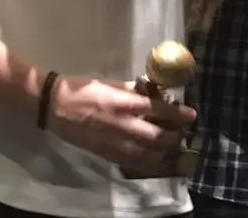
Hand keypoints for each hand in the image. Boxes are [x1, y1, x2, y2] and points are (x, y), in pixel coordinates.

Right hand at [45, 75, 196, 176]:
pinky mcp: (105, 154)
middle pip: (156, 137)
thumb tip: (155, 90)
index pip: (158, 110)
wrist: (55, 106)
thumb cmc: (84, 89)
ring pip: (146, 155)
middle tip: (184, 133)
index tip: (191, 115)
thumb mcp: (112, 83)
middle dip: (174, 137)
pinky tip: (157, 161)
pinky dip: (148, 164)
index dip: (177, 114)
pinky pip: (131, 163)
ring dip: (164, 154)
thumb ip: (134, 89)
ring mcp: (113, 143)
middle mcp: (121, 125)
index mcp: (122, 103)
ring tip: (174, 149)